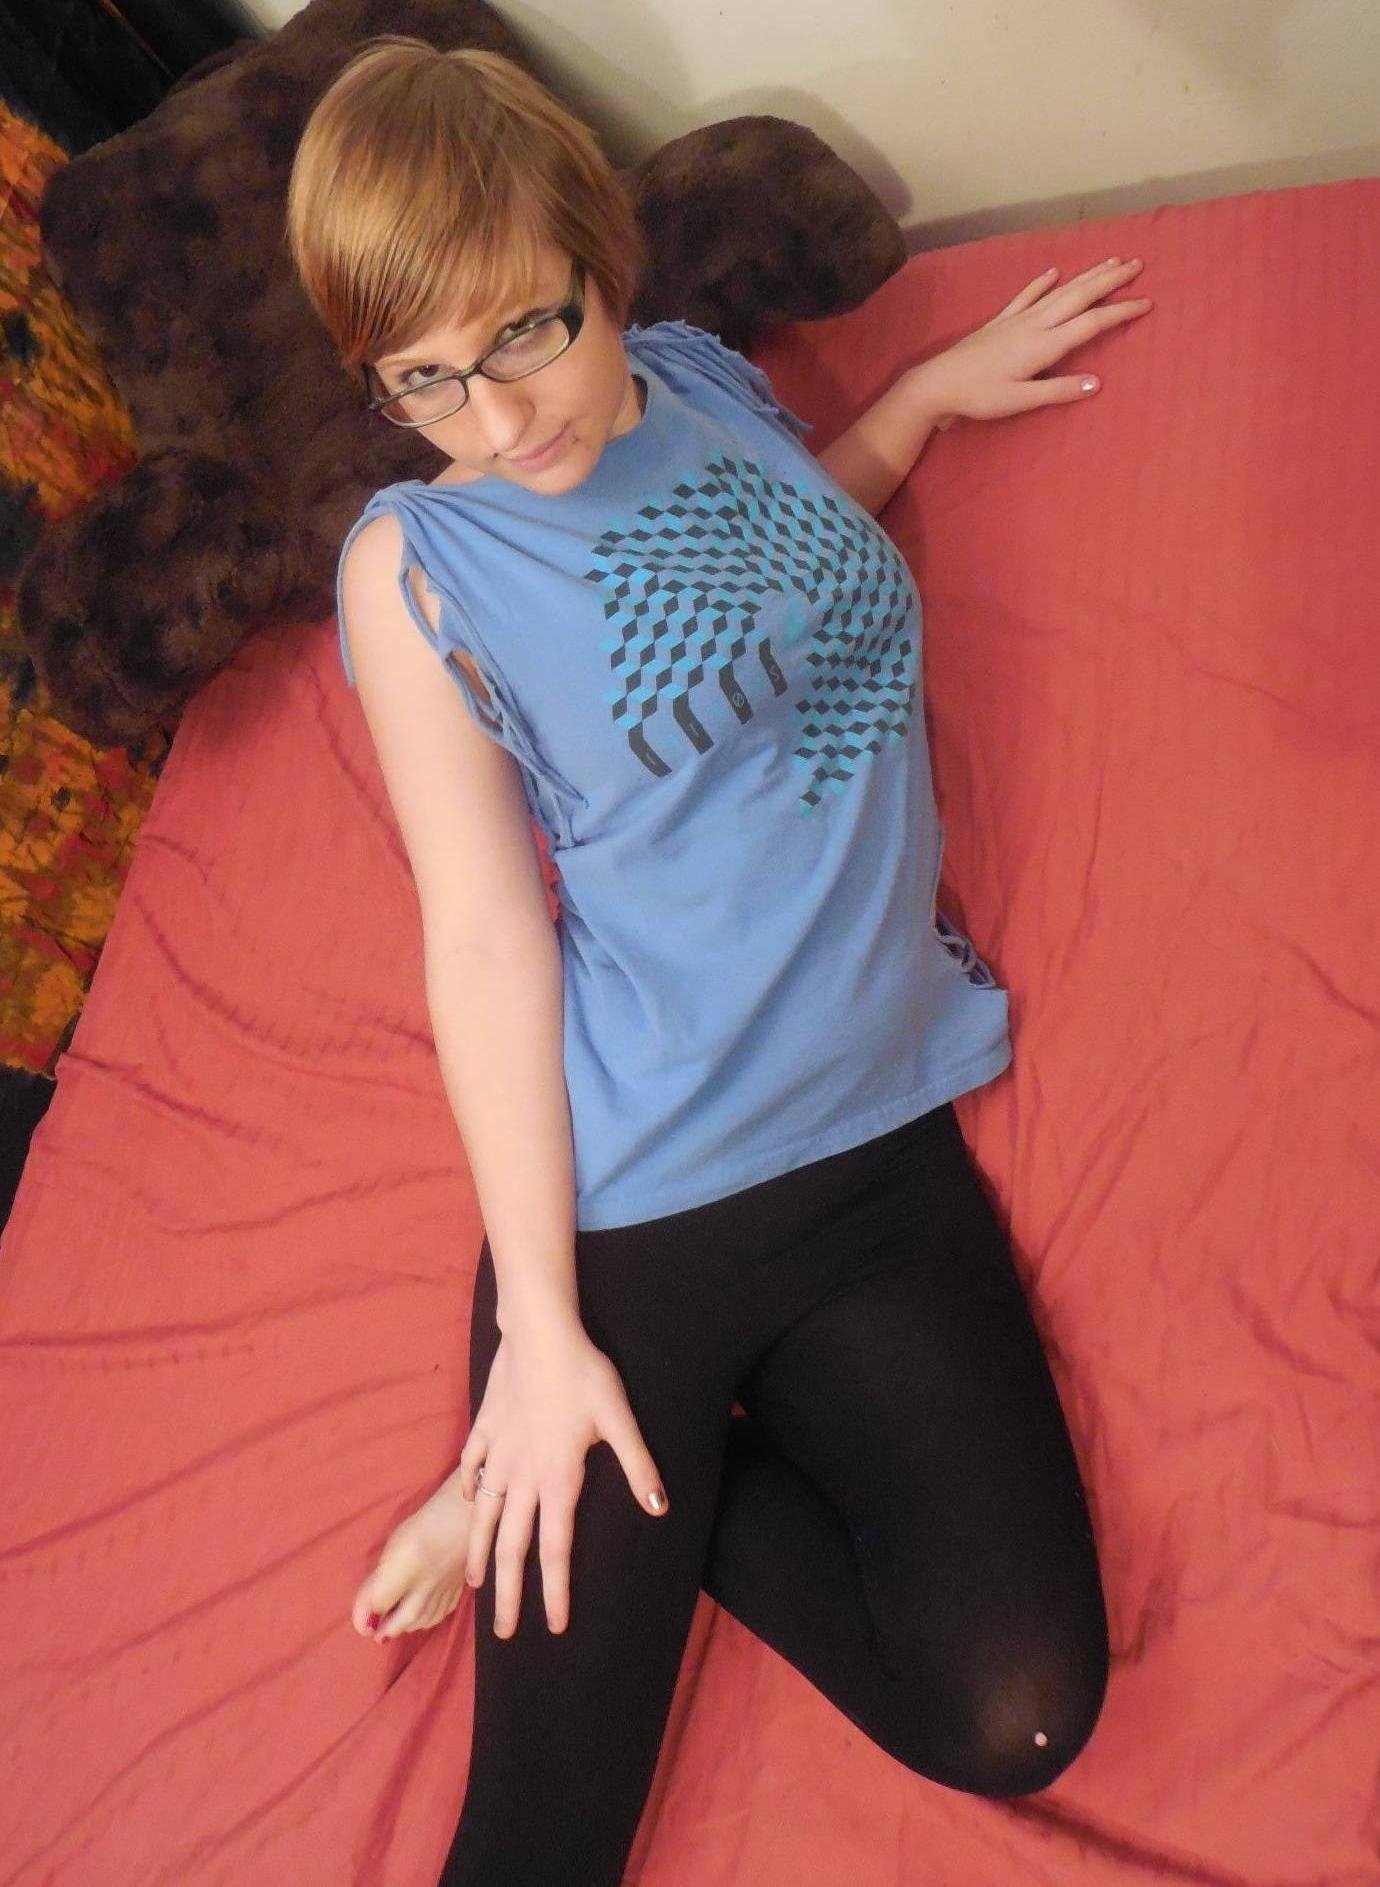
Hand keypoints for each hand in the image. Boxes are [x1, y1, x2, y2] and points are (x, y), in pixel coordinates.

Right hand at [458, 1320, 668, 1637]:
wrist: (539, 1332)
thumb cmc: (584, 1373)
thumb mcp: (619, 1418)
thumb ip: (638, 1465)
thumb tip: (660, 1508)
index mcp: (557, 1478)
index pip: (555, 1549)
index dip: (554, 1591)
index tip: (553, 1626)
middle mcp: (522, 1475)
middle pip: (513, 1547)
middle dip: (510, 1594)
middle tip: (503, 1633)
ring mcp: (498, 1453)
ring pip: (485, 1516)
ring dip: (482, 1553)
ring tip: (478, 1585)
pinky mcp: (485, 1429)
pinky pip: (473, 1470)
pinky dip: (472, 1493)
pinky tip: (474, 1505)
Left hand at [917, 256, 1152, 427]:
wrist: (938, 383)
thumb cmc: (979, 396)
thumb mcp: (1020, 401)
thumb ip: (1058, 391)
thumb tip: (1097, 383)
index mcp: (1043, 345)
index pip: (1091, 323)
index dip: (1120, 312)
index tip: (1146, 303)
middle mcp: (1034, 324)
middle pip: (1079, 296)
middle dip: (1109, 280)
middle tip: (1136, 264)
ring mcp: (1016, 319)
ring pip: (1058, 291)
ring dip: (1085, 275)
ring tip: (1109, 261)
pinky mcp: (1000, 321)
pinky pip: (1026, 295)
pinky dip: (1042, 282)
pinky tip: (1054, 271)